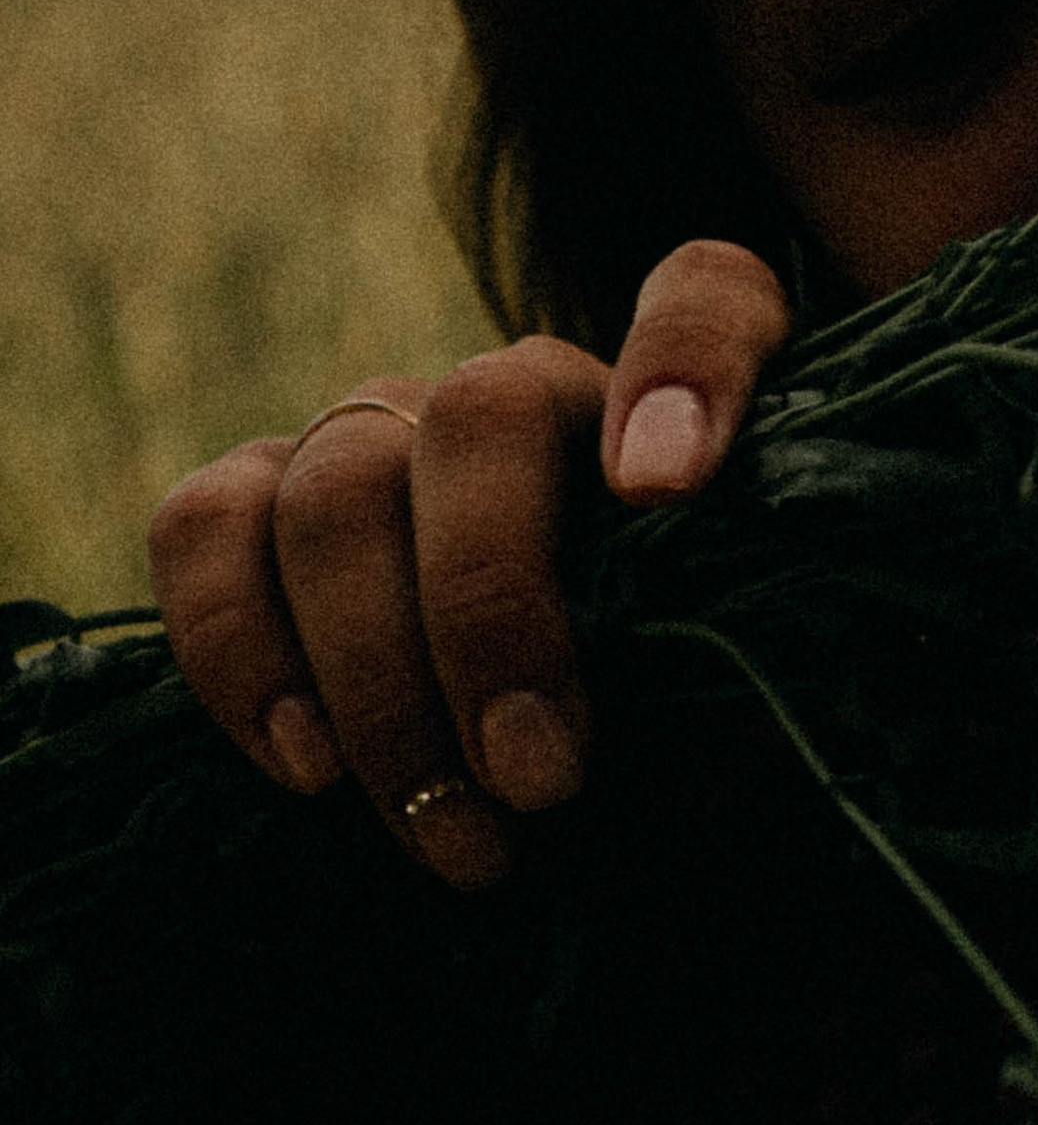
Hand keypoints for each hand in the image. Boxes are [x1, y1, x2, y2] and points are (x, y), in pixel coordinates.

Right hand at [149, 240, 792, 887]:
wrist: (552, 766)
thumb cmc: (670, 724)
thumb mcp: (744, 695)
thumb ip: (747, 654)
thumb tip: (727, 698)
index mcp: (673, 409)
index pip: (708, 302)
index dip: (688, 370)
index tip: (666, 486)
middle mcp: (524, 390)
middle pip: (481, 418)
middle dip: (491, 612)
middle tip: (538, 785)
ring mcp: (381, 431)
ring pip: (339, 487)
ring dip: (376, 675)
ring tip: (439, 822)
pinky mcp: (262, 497)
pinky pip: (203, 524)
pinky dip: (236, 646)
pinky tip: (308, 766)